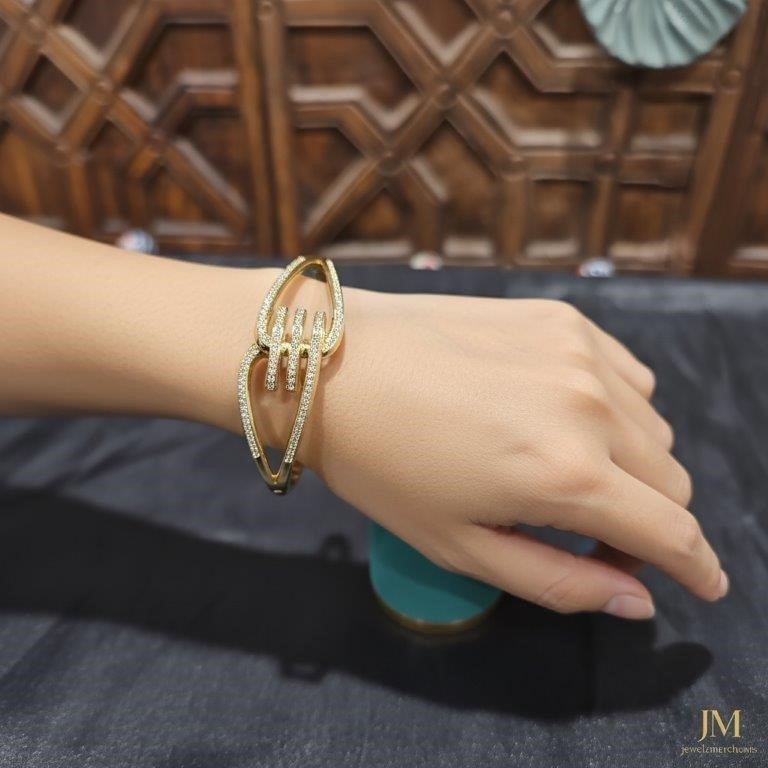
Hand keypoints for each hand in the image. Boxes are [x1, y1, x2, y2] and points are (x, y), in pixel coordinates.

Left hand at [305, 288, 727, 618]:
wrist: (330, 361)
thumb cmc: (382, 465)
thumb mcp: (460, 547)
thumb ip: (558, 582)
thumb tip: (636, 602)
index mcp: (567, 475)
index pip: (672, 532)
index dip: (697, 568)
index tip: (705, 585)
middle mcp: (591, 407)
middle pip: (670, 480)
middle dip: (646, 519)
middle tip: (588, 529)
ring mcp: (580, 352)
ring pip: (653, 426)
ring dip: (629, 460)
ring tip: (559, 464)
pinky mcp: (562, 317)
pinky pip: (625, 374)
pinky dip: (612, 405)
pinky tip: (556, 410)